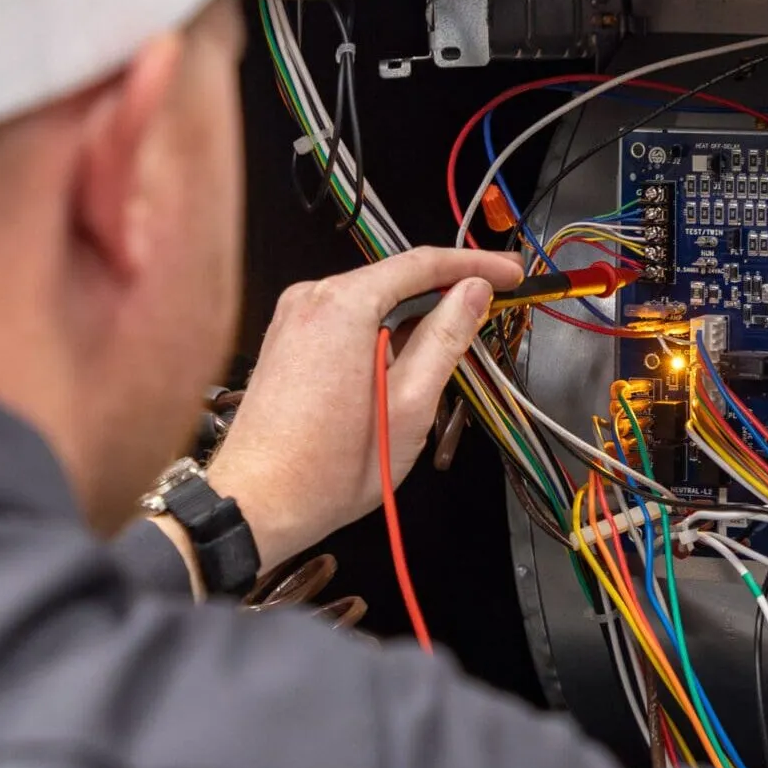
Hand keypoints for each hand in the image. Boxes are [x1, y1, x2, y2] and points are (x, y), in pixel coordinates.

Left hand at [204, 248, 523, 569]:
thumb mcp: (410, 404)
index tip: (510, 272)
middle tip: (493, 306)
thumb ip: (446, 339)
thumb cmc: (329, 467)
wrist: (258, 503)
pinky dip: (382, 333)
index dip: (475, 264)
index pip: (423, 263)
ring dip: (414, 318)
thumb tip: (473, 293)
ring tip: (453, 347)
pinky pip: (346, 321)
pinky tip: (404, 363)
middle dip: (446, 293)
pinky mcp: (287, 341)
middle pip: (395, 279)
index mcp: (343, 305)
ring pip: (371, 302)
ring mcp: (293, 319)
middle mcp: (311, 299)